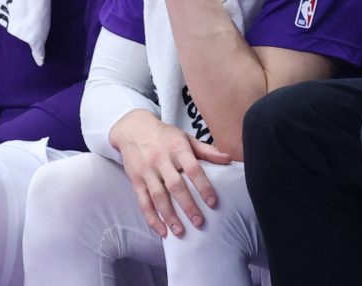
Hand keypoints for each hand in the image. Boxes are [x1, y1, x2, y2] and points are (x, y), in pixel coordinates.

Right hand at [110, 110, 231, 237]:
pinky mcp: (136, 180)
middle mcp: (161, 159)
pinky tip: (162, 231)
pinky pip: (143, 202)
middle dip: (187, 206)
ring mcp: (147, 171)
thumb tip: (228, 159)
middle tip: (199, 222)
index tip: (213, 202)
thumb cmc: (165, 135)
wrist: (133, 128)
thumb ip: (206, 150)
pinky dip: (152, 218)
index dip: (203, 186)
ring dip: (169, 216)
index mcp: (177, 148)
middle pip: (175, 185)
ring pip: (158, 196)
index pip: (193, 168)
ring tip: (181, 232)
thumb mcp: (186, 138)